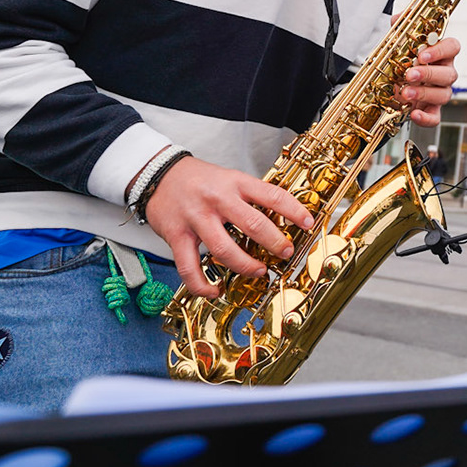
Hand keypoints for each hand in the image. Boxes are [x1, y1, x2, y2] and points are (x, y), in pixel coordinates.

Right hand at [144, 155, 315, 297]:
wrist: (158, 175)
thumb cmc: (199, 180)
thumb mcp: (229, 178)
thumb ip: (250, 196)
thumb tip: (280, 217)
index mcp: (235, 183)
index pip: (272, 195)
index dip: (294, 210)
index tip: (309, 223)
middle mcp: (218, 199)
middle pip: (253, 224)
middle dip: (275, 242)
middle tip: (285, 253)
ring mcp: (196, 218)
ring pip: (224, 249)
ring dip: (246, 265)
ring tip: (259, 271)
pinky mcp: (177, 236)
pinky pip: (190, 268)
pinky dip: (203, 286)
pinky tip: (216, 291)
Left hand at [396, 36, 459, 127]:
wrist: (389, 83)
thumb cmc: (401, 60)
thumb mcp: (398, 42)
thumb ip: (400, 27)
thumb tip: (400, 16)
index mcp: (440, 54)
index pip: (452, 47)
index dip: (441, 50)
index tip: (423, 54)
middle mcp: (444, 72)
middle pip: (449, 74)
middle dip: (429, 74)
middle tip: (410, 74)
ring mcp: (439, 92)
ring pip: (444, 94)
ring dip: (424, 93)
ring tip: (405, 92)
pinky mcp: (431, 109)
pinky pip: (436, 117)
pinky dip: (426, 118)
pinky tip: (413, 113)